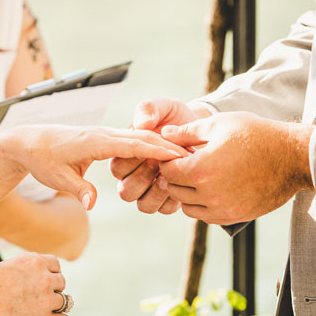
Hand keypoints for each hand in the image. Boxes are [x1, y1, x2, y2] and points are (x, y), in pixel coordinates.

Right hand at [0, 253, 68, 315]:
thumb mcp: (5, 268)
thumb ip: (25, 272)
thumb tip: (36, 280)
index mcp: (34, 261)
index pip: (55, 265)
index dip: (48, 275)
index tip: (38, 284)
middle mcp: (44, 277)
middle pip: (61, 283)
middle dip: (50, 291)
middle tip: (32, 301)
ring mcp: (47, 300)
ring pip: (64, 302)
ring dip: (52, 307)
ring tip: (32, 313)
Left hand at [3, 125, 186, 210]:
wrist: (28, 142)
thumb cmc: (42, 159)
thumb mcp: (58, 178)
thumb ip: (78, 189)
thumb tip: (92, 204)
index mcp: (94, 141)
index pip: (133, 144)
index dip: (158, 149)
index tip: (179, 155)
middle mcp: (102, 133)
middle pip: (142, 137)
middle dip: (168, 144)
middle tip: (194, 153)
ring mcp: (103, 133)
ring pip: (138, 136)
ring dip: (161, 143)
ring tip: (186, 152)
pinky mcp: (102, 137)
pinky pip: (130, 139)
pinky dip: (148, 144)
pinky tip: (161, 153)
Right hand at [110, 98, 208, 213]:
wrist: (198, 126)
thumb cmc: (174, 116)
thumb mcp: (161, 106)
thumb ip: (148, 109)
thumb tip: (141, 125)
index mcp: (123, 156)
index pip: (118, 168)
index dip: (134, 160)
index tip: (152, 150)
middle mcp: (133, 177)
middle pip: (126, 191)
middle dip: (144, 178)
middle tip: (161, 163)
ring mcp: (150, 190)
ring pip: (144, 205)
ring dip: (158, 192)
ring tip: (172, 174)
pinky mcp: (168, 199)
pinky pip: (164, 209)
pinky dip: (173, 199)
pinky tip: (183, 182)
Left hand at [157, 112, 313, 224]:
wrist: (293, 157)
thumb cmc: (256, 135)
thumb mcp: (219, 124)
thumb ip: (187, 132)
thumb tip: (164, 135)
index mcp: (201, 170)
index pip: (168, 171)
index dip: (168, 160)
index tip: (177, 152)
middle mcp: (208, 195)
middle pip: (175, 191)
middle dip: (176, 177)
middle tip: (186, 163)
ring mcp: (222, 209)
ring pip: (188, 207)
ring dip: (188, 193)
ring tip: (199, 177)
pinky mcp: (235, 217)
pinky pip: (206, 216)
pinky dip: (203, 205)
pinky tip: (213, 188)